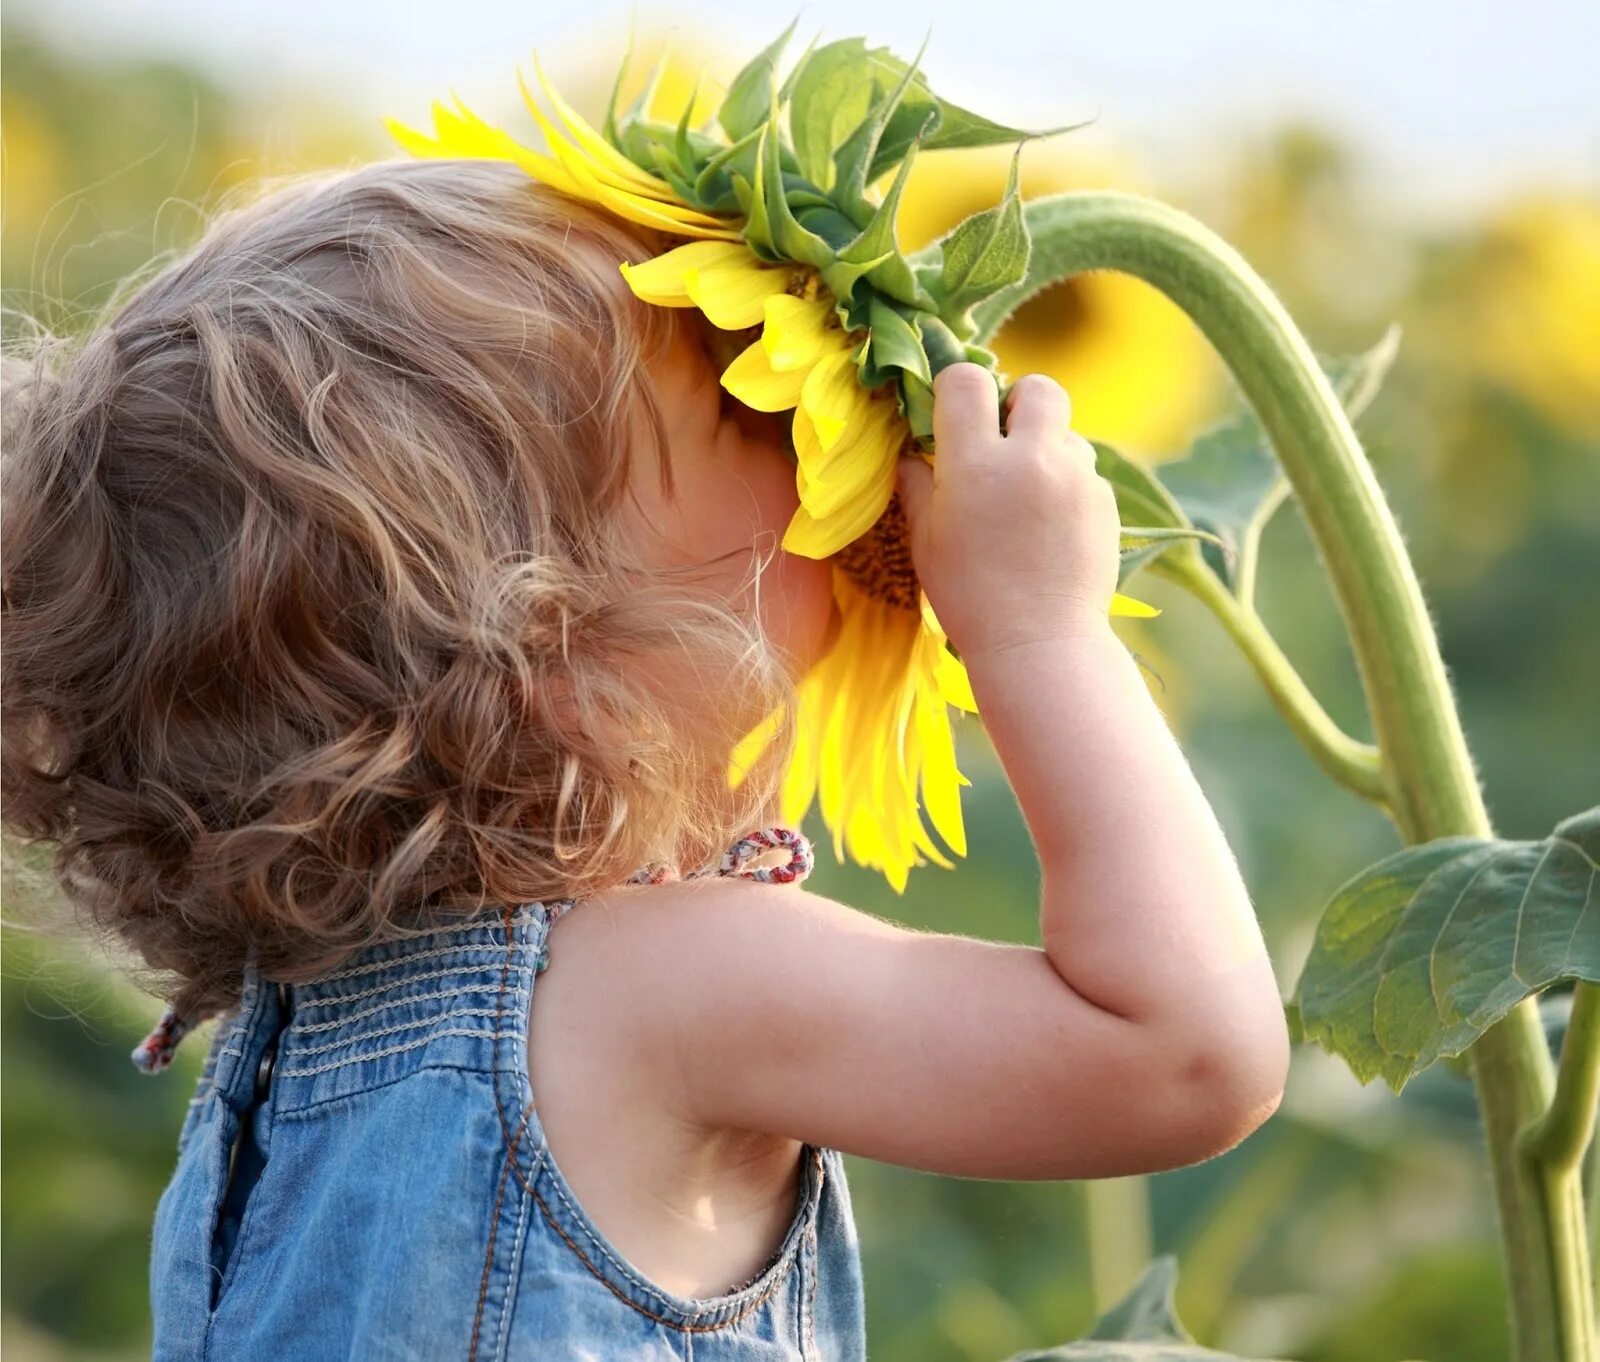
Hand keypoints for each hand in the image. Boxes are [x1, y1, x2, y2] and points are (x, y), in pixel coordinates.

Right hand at [895, 364, 1121, 657]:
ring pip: (1066, 433)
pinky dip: (1068, 487)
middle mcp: (1031, 457)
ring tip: (1030, 498)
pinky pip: (1085, 473)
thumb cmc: (968, 596)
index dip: (957, 390)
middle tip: (1005, 441)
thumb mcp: (926, 541)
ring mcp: (1075, 478)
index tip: (953, 416)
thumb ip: (918, 487)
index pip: (967, 381)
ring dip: (1047, 450)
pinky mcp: (1105, 502)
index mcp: (975, 463)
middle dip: (1019, 403)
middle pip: (1038, 388)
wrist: (1038, 643)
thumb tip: (910, 455)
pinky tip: (1052, 529)